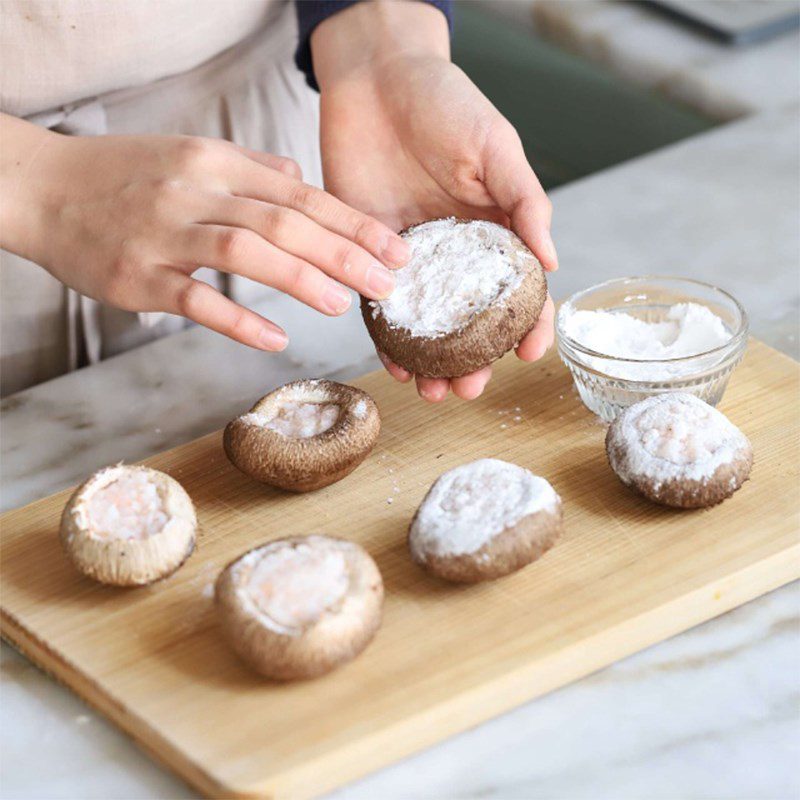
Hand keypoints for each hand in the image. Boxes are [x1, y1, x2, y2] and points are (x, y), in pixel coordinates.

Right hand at [0, 114, 408, 350]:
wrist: (41, 187)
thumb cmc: (123, 175)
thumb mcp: (190, 154)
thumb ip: (250, 167)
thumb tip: (300, 179)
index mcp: (216, 163)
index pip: (300, 194)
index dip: (352, 223)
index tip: (394, 249)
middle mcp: (195, 192)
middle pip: (283, 221)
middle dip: (343, 253)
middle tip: (387, 284)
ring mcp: (163, 234)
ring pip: (244, 252)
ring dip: (300, 279)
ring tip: (343, 304)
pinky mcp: (136, 277)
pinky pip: (195, 299)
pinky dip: (239, 320)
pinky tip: (277, 339)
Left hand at [312, 2, 556, 400]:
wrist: (375, 78)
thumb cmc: (445, 103)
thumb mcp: (496, 147)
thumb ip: (525, 202)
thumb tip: (552, 263)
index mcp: (493, 230)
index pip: (519, 289)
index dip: (530, 324)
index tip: (530, 354)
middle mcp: (455, 253)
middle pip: (469, 320)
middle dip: (472, 360)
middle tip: (468, 390)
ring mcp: (412, 257)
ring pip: (425, 323)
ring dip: (429, 361)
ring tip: (431, 391)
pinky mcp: (366, 252)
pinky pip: (376, 303)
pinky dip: (385, 335)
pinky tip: (392, 361)